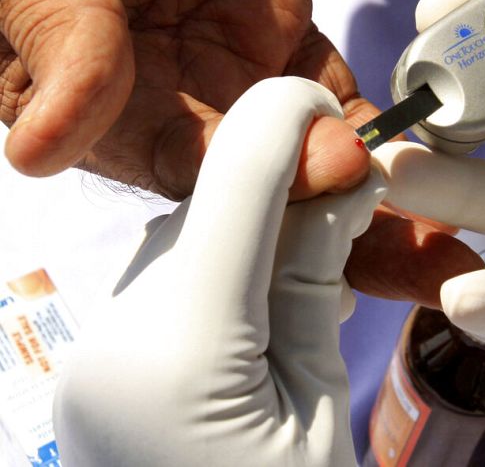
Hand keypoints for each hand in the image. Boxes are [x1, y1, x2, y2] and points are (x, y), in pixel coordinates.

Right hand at [0, 0, 376, 199]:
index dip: (221, 179)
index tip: (274, 180)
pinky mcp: (274, 16)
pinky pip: (323, 76)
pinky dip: (354, 108)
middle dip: (296, 172)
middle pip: (241, 158)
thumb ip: (53, 27)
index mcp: (79, 90)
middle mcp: (160, 88)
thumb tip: (43, 148)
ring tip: (375, 155)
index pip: (160, 158)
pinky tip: (381, 128)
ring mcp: (224, 55)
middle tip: (344, 170)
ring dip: (336, 149)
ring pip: (290, 126)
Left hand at [53, 77, 385, 465]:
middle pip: (213, 207)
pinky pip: (173, 281)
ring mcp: (97, 350)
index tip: (339, 112)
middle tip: (355, 211)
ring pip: (193, 238)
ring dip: (259, 235)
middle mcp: (115, 339)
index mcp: (184, 355)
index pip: (237, 182)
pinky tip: (265, 314)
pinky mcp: (103, 358)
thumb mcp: (323, 406)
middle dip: (287, 191)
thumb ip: (321, 282)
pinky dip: (228, 272)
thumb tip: (341, 181)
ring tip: (312, 289)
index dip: (289, 121)